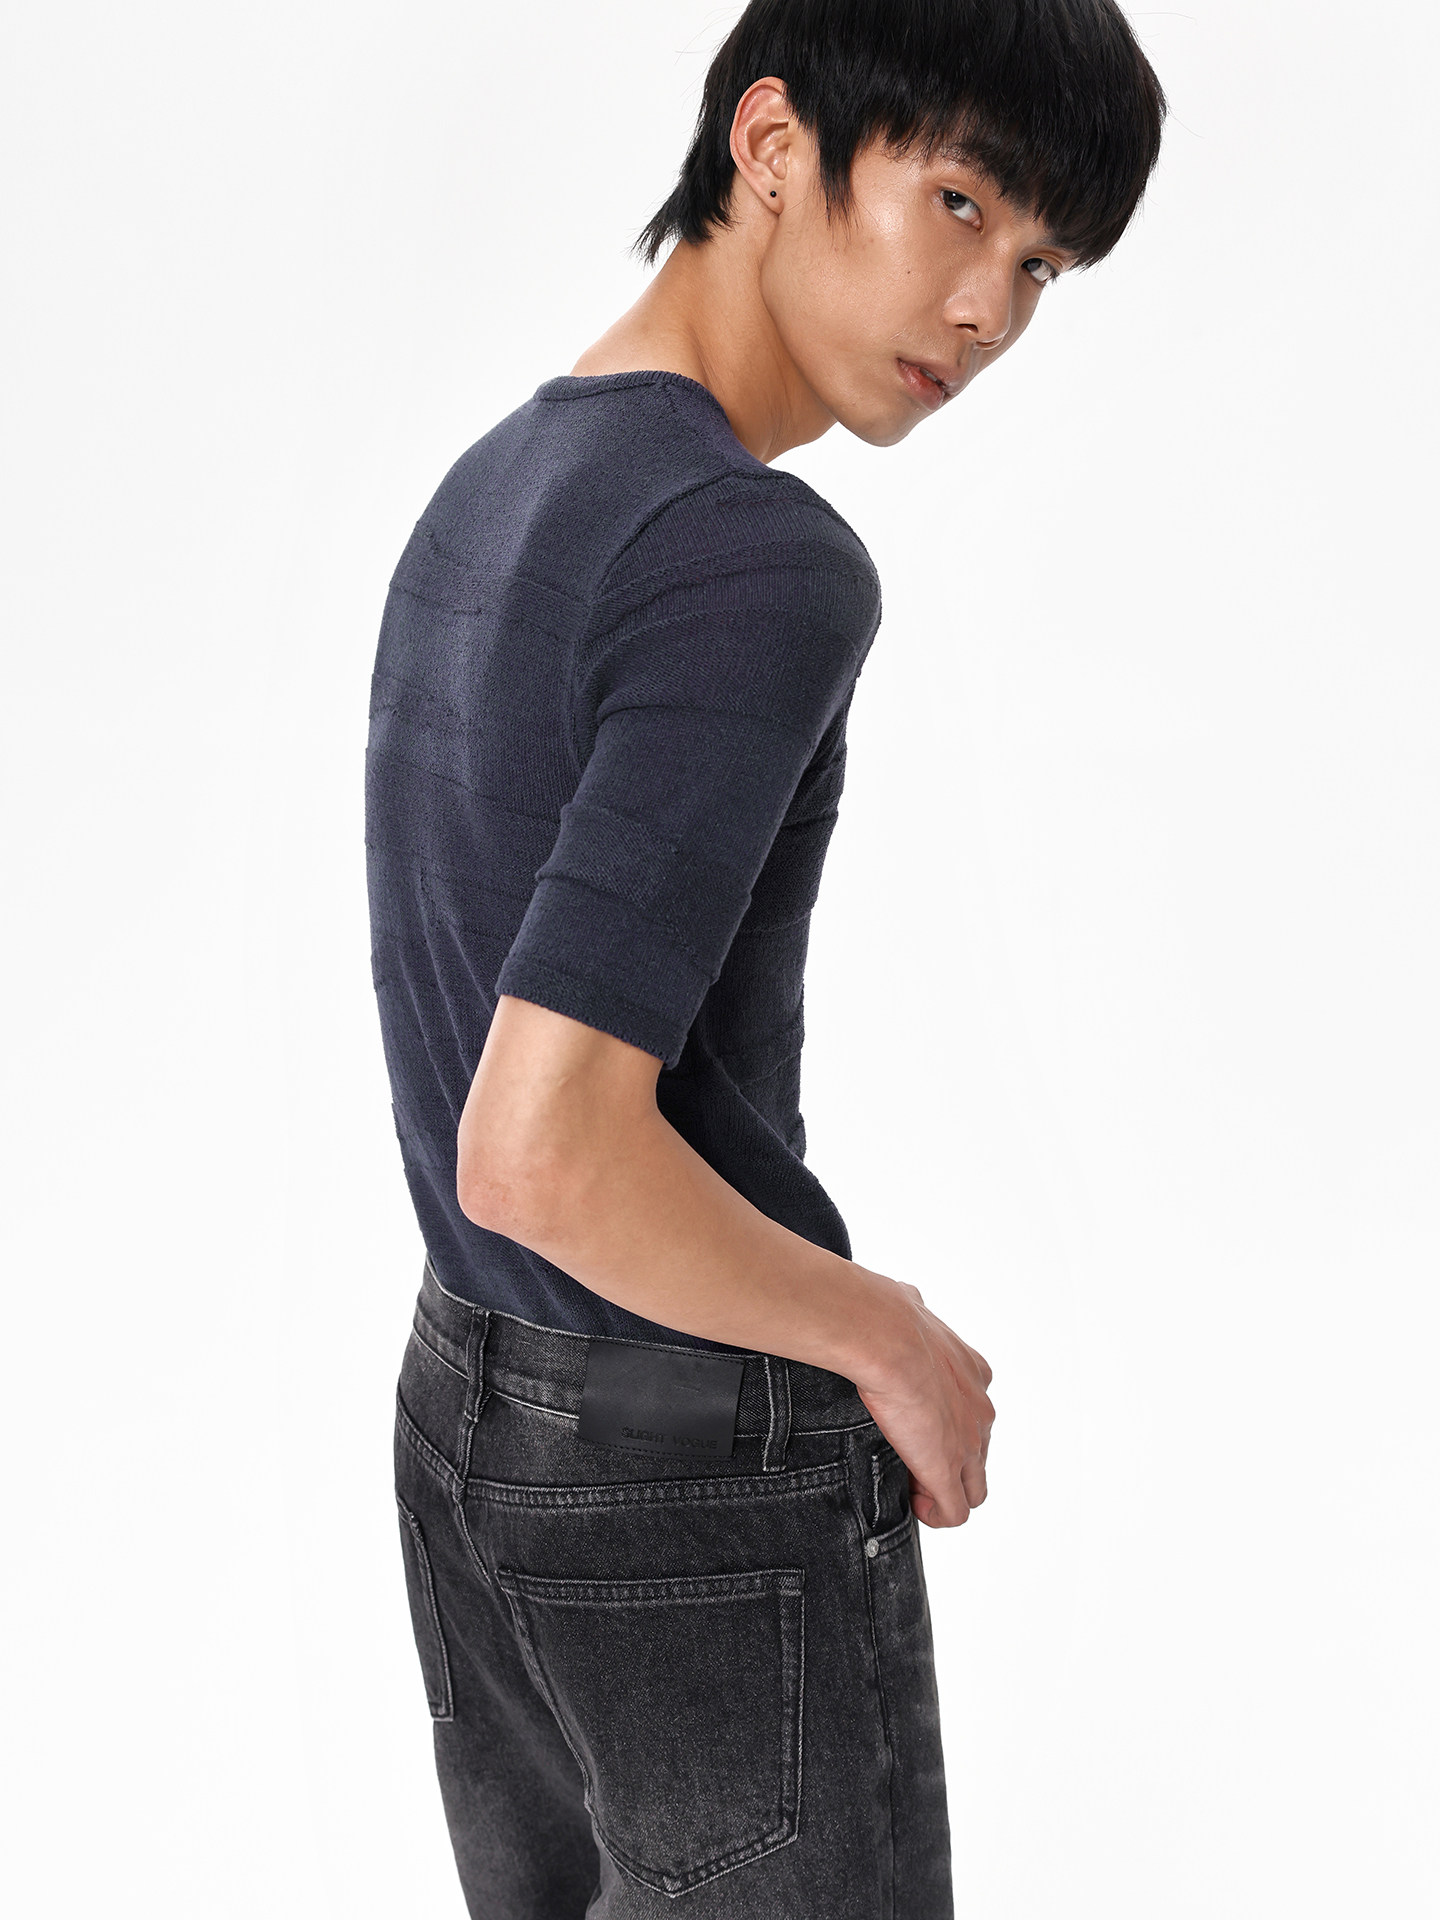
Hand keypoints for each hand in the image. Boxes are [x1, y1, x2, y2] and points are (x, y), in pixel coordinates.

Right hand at [852, 1281, 993, 1527]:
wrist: (886, 1337)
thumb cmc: (888, 1320)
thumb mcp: (910, 1308)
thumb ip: (913, 1311)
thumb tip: (902, 1296)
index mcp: (972, 1373)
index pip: (974, 1413)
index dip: (947, 1427)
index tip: (918, 1426)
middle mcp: (979, 1410)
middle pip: (978, 1453)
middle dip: (949, 1462)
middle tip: (913, 1459)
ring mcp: (968, 1444)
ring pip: (973, 1487)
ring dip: (946, 1491)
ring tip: (915, 1487)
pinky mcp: (947, 1470)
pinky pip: (955, 1511)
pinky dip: (937, 1514)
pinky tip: (917, 1506)